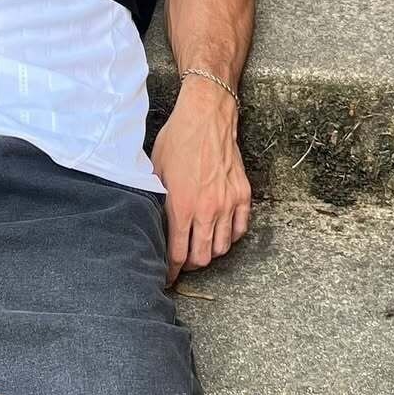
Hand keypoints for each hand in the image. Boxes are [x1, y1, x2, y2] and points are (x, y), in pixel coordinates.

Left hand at [150, 75, 251, 286]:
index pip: (177, 253)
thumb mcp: (155, 170)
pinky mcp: (243, 196)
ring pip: (221, 247)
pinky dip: (229, 237)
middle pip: (202, 257)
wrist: (206, 117)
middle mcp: (207, 210)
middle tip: (183, 262)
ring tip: (199, 246)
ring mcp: (228, 204)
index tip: (167, 277)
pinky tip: (219, 231)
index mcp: (181, 206)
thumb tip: (150, 224)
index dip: (171, 270)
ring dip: (209, 251)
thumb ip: (156, 200)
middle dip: (190, 265)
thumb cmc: (177, 140)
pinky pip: (239, 230)